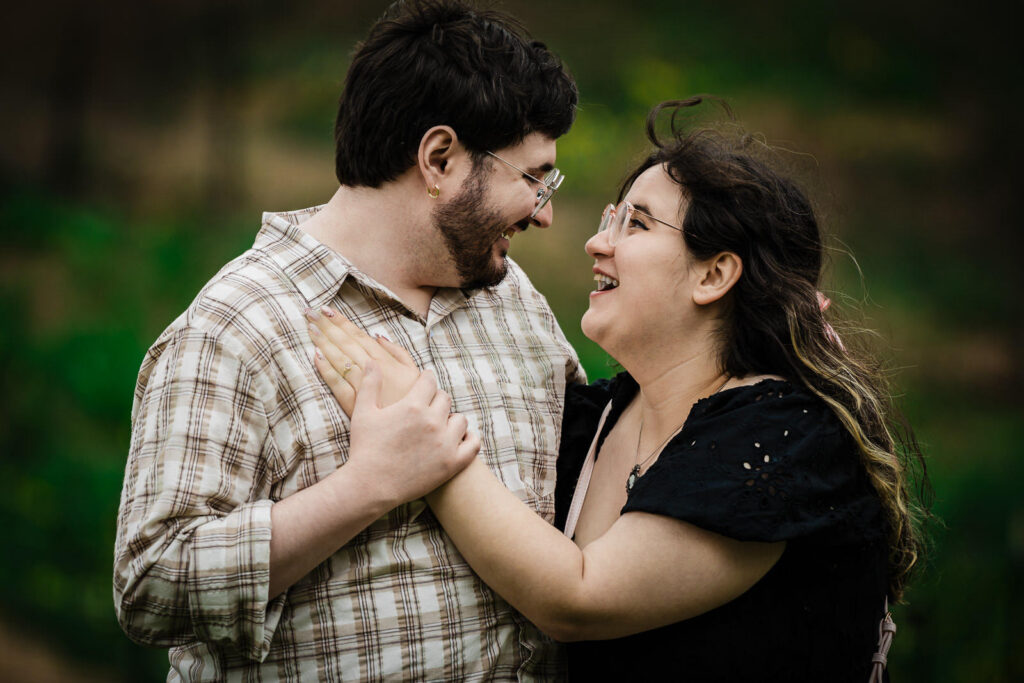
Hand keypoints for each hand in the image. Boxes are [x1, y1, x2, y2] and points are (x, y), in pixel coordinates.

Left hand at [307, 307, 419, 415]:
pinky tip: (316, 357)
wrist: (413, 434)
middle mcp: (374, 371)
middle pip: (347, 344)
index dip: (342, 322)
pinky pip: (338, 384)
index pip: (359, 337)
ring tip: (310, 328)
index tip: (326, 310)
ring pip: (340, 360)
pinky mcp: (355, 405)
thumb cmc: (414, 403)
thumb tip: (379, 336)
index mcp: (387, 362)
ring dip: (324, 342)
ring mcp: (364, 388)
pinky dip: (327, 369)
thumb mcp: (415, 375)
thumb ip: (399, 354)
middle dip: (328, 326)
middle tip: (309, 312)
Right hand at [341, 361, 479, 506]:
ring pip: (460, 419)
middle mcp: (432, 421)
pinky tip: (458, 439)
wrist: (370, 486)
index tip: (424, 384)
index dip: (425, 381)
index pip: (430, 381)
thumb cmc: (365, 448)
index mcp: (412, 406)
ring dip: (451, 419)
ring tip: (440, 425)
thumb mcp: (363, 412)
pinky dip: (468, 439)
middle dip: (436, 400)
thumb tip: (371, 361)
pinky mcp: (452, 463)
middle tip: (427, 408)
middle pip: (445, 399)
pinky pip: (473, 444)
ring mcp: (445, 443)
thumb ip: (370, 384)